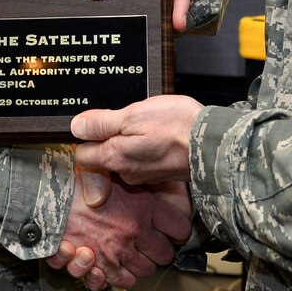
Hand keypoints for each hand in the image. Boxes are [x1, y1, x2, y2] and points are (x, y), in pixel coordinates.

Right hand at [47, 172, 191, 290]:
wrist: (47, 200)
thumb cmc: (75, 184)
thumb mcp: (110, 174)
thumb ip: (130, 182)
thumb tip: (143, 184)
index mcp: (143, 206)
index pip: (179, 228)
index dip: (176, 230)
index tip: (171, 229)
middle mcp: (136, 231)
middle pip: (165, 254)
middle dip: (159, 251)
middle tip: (150, 244)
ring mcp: (120, 251)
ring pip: (146, 270)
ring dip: (140, 264)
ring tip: (131, 254)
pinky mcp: (103, 266)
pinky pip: (124, 280)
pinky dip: (121, 276)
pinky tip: (115, 264)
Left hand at [71, 94, 201, 184]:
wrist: (215, 144)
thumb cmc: (178, 126)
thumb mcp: (134, 114)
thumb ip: (102, 123)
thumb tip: (76, 126)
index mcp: (114, 158)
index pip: (82, 154)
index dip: (86, 136)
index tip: (97, 122)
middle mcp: (126, 173)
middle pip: (102, 157)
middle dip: (107, 139)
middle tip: (126, 119)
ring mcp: (144, 176)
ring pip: (123, 158)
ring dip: (128, 142)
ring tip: (146, 125)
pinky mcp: (160, 174)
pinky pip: (142, 160)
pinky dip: (145, 148)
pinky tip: (157, 135)